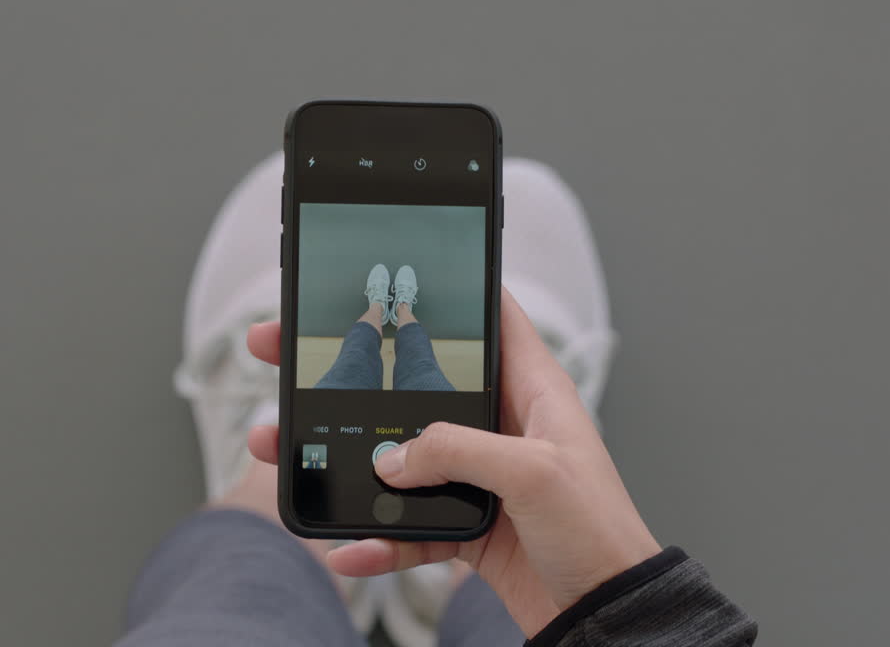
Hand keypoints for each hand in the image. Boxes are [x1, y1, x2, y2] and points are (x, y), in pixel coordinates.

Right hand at [245, 288, 660, 636]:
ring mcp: (480, 476)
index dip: (446, 293)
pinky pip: (407, 525)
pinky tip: (346, 546)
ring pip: (397, 456)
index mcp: (531, 392)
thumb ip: (459, 452)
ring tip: (281, 446)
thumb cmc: (600, 533)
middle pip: (414, 384)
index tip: (390, 277)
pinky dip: (376, 538)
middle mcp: (501, 427)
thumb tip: (393, 457)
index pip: (489, 321)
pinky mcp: (467, 523)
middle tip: (290, 353)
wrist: (607, 614)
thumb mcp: (534, 475)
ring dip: (343, 457)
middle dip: (353, 371)